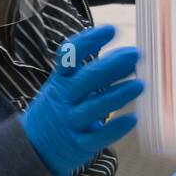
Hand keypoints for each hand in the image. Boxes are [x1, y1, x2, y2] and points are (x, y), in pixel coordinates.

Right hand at [19, 24, 143, 175]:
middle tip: (135, 55)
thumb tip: (126, 57)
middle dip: (113, 65)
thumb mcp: (64, 86)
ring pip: (96, 107)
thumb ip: (90, 72)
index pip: (69, 56)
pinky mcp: (79, 144)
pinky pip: (99, 136)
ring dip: (120, 94)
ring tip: (140, 84)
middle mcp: (63, 99)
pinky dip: (116, 127)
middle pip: (87, 79)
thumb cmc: (60, 108)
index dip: (89, 41)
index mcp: (59, 80)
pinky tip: (133, 119)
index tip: (111, 29)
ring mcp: (70, 122)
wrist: (35, 146)